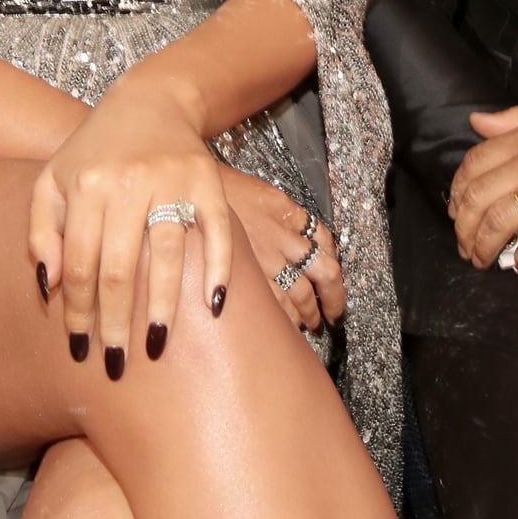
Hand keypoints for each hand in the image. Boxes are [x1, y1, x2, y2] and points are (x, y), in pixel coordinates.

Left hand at [30, 76, 232, 376]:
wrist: (151, 100)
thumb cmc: (95, 149)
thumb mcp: (53, 180)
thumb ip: (41, 232)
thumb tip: (49, 288)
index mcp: (86, 184)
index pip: (79, 262)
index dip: (78, 309)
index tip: (80, 346)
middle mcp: (128, 181)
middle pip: (120, 267)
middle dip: (117, 321)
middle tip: (117, 362)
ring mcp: (171, 179)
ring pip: (166, 254)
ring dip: (163, 306)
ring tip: (157, 345)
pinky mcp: (207, 179)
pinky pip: (216, 231)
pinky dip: (218, 268)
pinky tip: (214, 306)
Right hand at [220, 166, 343, 332]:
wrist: (182, 196)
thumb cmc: (218, 194)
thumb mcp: (259, 193)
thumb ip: (283, 214)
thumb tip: (304, 236)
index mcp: (286, 211)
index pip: (325, 241)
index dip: (335, 265)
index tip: (336, 281)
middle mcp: (281, 235)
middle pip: (325, 273)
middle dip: (333, 299)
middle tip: (333, 315)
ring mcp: (264, 256)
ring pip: (301, 293)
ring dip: (309, 313)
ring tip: (309, 325)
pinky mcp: (246, 271)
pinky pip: (274, 301)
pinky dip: (283, 316)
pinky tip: (284, 324)